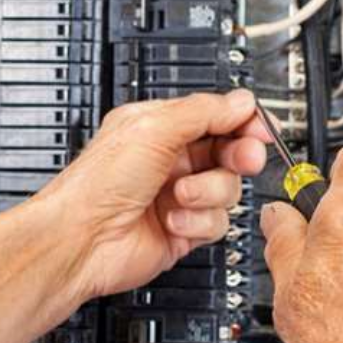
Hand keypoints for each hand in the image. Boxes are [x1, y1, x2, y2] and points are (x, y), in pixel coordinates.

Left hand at [37, 89, 269, 302]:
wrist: (83, 240)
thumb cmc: (99, 183)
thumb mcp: (154, 129)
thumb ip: (203, 112)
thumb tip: (241, 102)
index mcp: (160, 125)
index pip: (215, 115)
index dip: (242, 120)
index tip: (260, 128)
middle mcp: (170, 158)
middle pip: (230, 150)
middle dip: (239, 155)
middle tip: (243, 159)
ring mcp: (179, 195)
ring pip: (228, 188)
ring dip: (207, 192)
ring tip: (179, 195)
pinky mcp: (185, 228)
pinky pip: (217, 222)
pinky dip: (197, 221)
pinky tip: (172, 220)